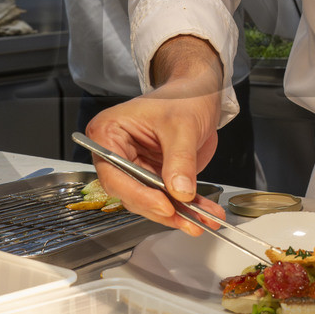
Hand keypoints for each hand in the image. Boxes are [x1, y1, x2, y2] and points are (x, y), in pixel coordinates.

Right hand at [86, 36, 227, 234]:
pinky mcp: (155, 176)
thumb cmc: (184, 96)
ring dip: (179, 214)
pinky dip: (188, 208)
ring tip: (203, 221)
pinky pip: (169, 198)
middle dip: (162, 209)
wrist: (200, 92)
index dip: (139, 194)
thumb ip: (179, 160)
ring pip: (151, 201)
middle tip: (187, 220)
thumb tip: (180, 191)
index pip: (115, 174)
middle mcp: (117, 153)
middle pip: (132, 193)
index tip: (164, 206)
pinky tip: (206, 214)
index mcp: (108, 133)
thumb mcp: (182, 126)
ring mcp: (136, 167)